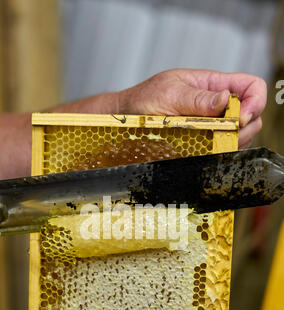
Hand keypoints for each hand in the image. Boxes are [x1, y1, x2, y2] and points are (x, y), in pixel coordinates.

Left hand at [118, 69, 266, 148]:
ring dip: (234, 144)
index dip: (255, 102)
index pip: (251, 86)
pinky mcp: (203, 143)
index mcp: (212, 85)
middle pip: (251, 115)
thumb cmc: (143, 101)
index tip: (240, 119)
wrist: (124, 120)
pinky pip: (223, 150)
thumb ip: (197, 98)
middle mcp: (216, 106)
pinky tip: (208, 155)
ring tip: (213, 147)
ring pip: (240, 136)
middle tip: (225, 138)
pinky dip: (222, 154)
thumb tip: (225, 99)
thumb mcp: (169, 94)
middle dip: (245, 128)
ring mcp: (211, 126)